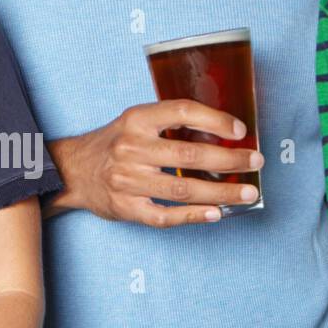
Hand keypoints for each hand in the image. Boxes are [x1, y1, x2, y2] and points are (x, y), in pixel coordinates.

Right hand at [49, 99, 261, 225]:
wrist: (72, 170)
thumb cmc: (113, 144)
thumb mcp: (135, 122)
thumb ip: (169, 124)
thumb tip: (222, 133)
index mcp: (136, 120)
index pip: (181, 112)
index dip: (215, 120)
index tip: (240, 130)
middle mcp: (131, 148)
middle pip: (189, 155)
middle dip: (229, 160)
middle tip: (255, 161)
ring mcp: (127, 180)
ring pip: (183, 189)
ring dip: (221, 192)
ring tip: (247, 193)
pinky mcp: (126, 207)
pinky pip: (165, 215)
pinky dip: (193, 216)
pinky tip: (215, 214)